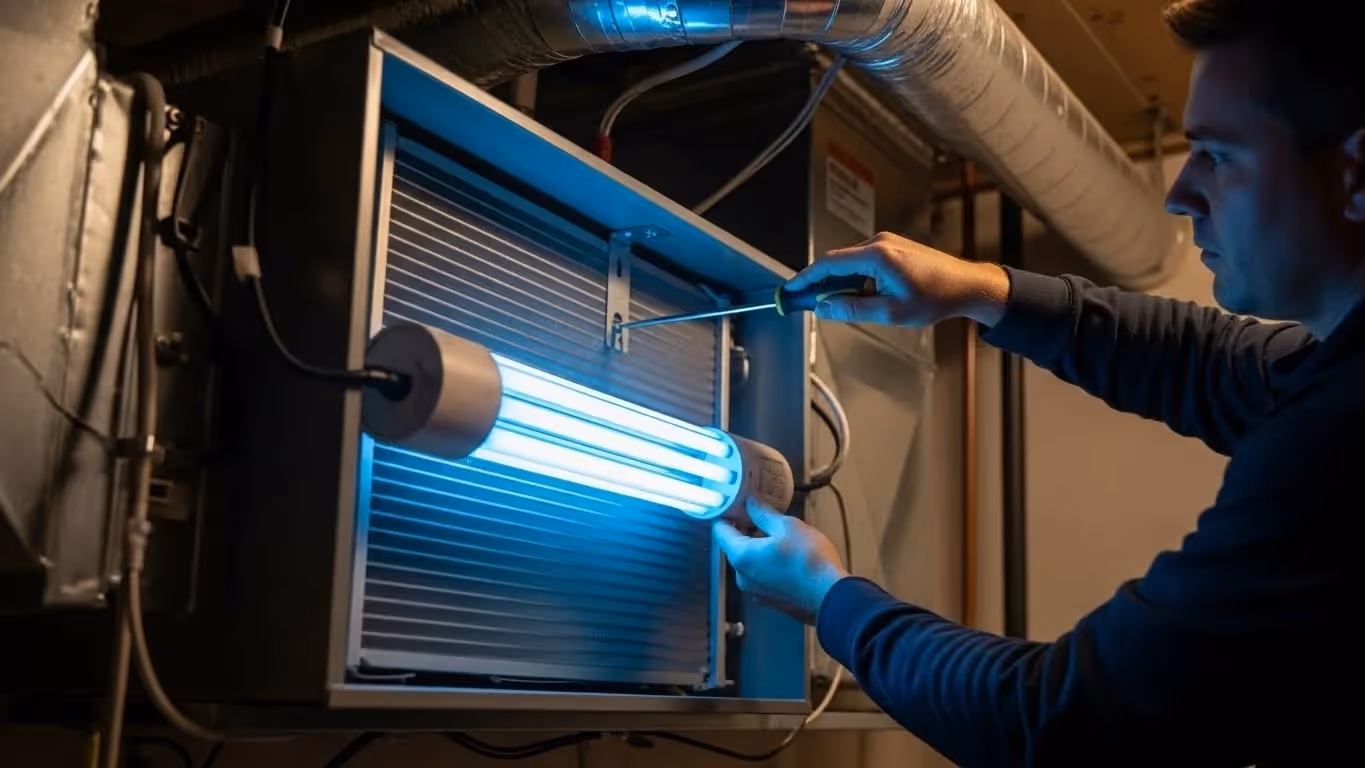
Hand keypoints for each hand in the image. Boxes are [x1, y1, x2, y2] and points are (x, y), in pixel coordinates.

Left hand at [713, 499, 849, 624]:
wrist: (830, 596)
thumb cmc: (808, 559)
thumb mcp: (786, 526)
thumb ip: (762, 513)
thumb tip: (749, 502)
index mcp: (741, 556)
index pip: (720, 531)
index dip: (726, 515)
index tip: (735, 504)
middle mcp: (742, 576)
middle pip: (734, 547)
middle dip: (744, 530)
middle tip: (760, 515)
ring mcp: (754, 590)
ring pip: (748, 561)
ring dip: (757, 546)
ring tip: (777, 534)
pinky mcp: (768, 598)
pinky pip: (760, 575)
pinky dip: (766, 563)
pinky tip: (784, 555)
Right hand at [786, 232, 1010, 326]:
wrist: (968, 285)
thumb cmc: (935, 298)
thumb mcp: (890, 312)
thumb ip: (853, 309)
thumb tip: (824, 308)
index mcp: (876, 256)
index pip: (829, 264)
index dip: (805, 278)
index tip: (790, 289)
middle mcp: (879, 243)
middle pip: (837, 262)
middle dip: (819, 283)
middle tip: (804, 302)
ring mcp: (887, 243)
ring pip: (851, 263)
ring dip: (840, 282)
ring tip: (834, 305)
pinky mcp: (894, 248)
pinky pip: (864, 262)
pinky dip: (854, 277)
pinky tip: (857, 295)